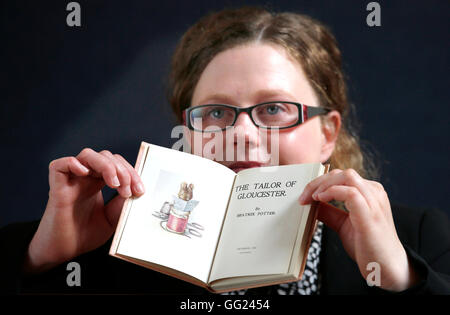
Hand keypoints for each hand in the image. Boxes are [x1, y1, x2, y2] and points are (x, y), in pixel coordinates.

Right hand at [23, 148, 144, 273]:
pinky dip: (73, 163)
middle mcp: (85, 178)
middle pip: (106, 156)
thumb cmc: (85, 235)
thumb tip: (135, 189)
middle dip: (122, 170)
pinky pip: (59, 165)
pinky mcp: (56, 188)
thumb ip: (121, 202)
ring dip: (106, 165)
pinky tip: (86, 174)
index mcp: (99, 182)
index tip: (140, 191)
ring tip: (115, 184)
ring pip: (87, 155)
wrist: (65, 251)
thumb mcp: (113, 218)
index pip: (117, 164)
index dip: (131, 173)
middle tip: (128, 191)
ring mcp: (71, 181)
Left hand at [299, 169, 418, 290]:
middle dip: (319, 181)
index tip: (305, 196)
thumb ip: (330, 212)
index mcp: (369, 193)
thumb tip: (312, 204)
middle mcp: (374, 193)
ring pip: (347, 177)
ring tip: (311, 198)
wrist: (387, 268)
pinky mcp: (370, 215)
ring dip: (324, 185)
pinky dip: (333, 192)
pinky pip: (351, 193)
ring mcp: (374, 202)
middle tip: (303, 197)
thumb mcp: (343, 225)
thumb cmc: (369, 246)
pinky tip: (321, 199)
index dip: (321, 182)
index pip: (342, 176)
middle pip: (343, 173)